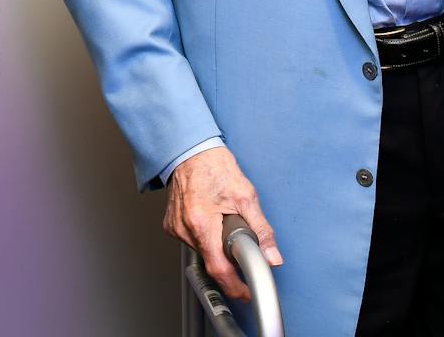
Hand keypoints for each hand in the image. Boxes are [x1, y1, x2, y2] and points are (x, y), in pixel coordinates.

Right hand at [165, 147, 281, 301]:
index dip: (235, 285)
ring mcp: (175, 227)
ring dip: (215, 244)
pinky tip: (208, 218)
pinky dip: (204, 236)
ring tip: (220, 218)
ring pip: (202, 251)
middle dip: (228, 255)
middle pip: (211, 260)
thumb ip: (261, 230)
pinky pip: (191, 241)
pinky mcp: (171, 225)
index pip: (219, 269)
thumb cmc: (214, 167)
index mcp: (201, 222)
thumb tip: (272, 255)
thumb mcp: (246, 196)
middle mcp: (184, 228)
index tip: (245, 292)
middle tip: (236, 233)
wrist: (191, 151)